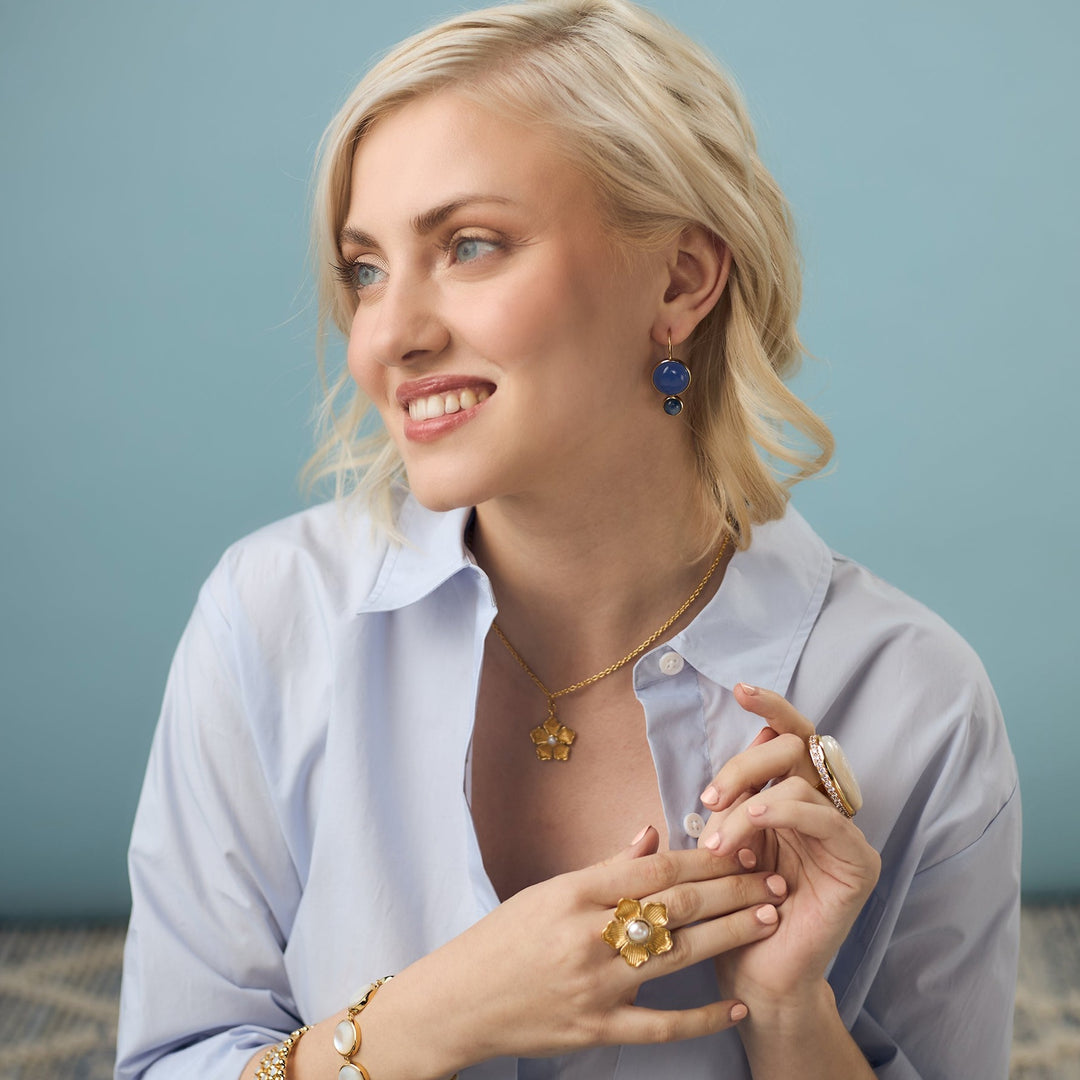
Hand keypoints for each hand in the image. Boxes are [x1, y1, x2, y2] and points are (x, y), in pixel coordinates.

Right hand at [383, 828, 786, 1073]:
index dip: (702, 857)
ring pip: (677, 956)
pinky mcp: (596, 1031)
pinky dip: (703, 1017)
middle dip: (729, 890)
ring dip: (728, 937)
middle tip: (770, 879)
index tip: (739, 846)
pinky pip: (662, 1026)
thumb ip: (605, 867)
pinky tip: (737, 1004)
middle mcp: (586, 936)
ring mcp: (594, 987)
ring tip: (766, 920)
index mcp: (573, 893)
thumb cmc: (501, 939)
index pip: (653, 869)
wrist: (458, 1002)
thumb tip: (652, 835)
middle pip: (675, 908)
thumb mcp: (546, 892)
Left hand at [697, 684, 880, 1004]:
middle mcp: (823, 809)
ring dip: (749, 803)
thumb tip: (739, 752)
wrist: (752, 974)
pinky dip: (783, 813)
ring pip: (801, 782)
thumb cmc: (730, 908)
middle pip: (796, 748)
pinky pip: (825, 820)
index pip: (793, 737)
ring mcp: (844, 836)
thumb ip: (730, 800)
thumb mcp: (721, 841)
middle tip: (709, 796)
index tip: (740, 688)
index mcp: (793, 798)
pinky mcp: (858, 865)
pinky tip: (750, 825)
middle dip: (746, 762)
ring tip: (716, 840)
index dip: (772, 708)